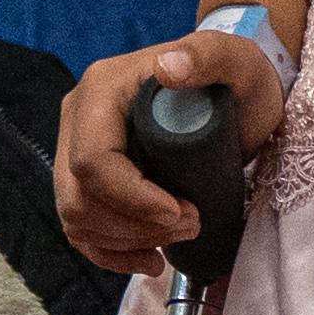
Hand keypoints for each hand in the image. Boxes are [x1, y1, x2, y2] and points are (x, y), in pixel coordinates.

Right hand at [56, 20, 290, 273]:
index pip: (92, 160)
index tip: (182, 211)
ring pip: (77, 218)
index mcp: (101, 90)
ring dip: (129, 241)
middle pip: (78, 196)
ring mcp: (77, 153)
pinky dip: (113, 254)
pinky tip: (151, 259)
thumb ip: (209, 55)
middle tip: (192, 222)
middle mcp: (78, 120)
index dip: (131, 198)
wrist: (235, 98)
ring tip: (182, 232)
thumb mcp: (236, 61)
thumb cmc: (236, 80)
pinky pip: (82, 231)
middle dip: (135, 225)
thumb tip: (167, 69)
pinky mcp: (89, 183)